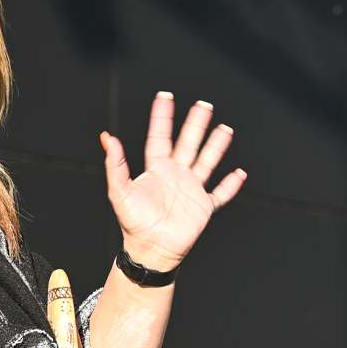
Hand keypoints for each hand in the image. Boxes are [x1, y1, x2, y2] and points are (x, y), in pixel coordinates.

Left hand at [101, 91, 246, 273]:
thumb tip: (107, 138)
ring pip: (207, 162)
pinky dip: (230, 185)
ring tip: (225, 129)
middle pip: (188, 143)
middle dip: (196, 124)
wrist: (150, 250)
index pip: (160, 136)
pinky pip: (220, 194)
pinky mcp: (203, 207)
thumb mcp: (119, 192)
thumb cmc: (133, 223)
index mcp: (156, 169)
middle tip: (204, 105)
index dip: (162, 117)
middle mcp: (176, 175)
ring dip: (216, 146)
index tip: (165, 97)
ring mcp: (191, 189)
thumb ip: (115, 165)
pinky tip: (239, 173)